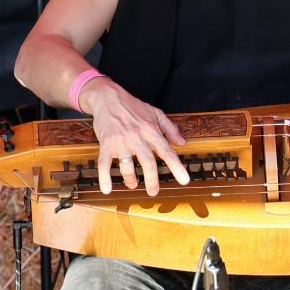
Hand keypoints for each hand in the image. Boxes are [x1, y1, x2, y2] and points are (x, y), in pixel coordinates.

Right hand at [81, 80, 190, 196]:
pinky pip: (104, 164)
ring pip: (127, 167)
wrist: (108, 98)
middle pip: (148, 163)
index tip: (184, 180)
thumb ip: (170, 128)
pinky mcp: (106, 144)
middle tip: (153, 192)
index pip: (166, 151)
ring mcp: (120, 142)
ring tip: (133, 184)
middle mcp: (137, 138)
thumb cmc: (132, 106)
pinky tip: (106, 189)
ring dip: (130, 180)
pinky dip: (105, 178)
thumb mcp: (155, 113)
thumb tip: (182, 143)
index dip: (176, 167)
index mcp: (151, 131)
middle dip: (152, 181)